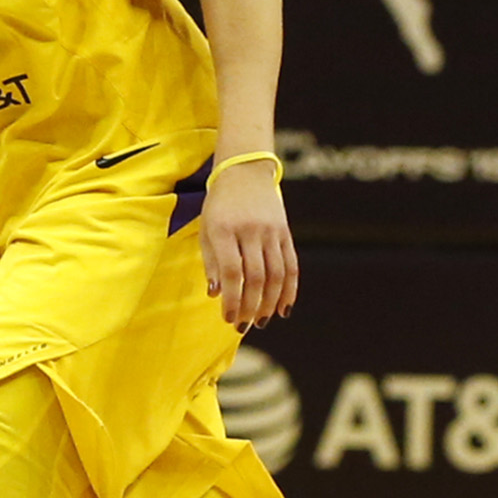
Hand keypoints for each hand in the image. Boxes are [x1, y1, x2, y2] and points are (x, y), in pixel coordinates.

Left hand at [200, 165, 296, 327]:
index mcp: (224, 229)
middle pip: (255, 277)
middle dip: (250, 306)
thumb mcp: (206, 229)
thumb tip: (216, 295)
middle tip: (243, 326)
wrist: (245, 171)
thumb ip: (211, 262)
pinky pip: (291, 265)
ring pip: (276, 274)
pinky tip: (284, 308)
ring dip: (270, 303)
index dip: (231, 299)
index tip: (227, 318)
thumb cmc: (220, 205)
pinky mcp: (285, 232)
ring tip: (262, 321)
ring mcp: (271, 230)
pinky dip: (289, 290)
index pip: (232, 271)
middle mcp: (250, 230)